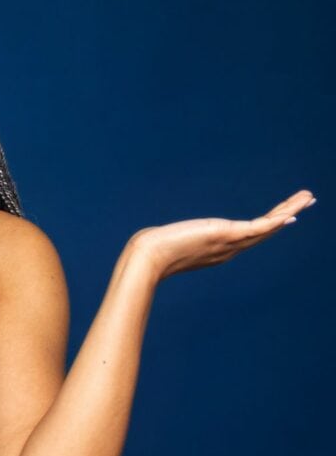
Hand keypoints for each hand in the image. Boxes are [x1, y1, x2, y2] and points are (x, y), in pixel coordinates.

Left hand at [130, 189, 316, 281]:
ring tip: (308, 198)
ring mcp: (229, 243)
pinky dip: (277, 219)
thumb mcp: (165, 242)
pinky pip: (259, 227)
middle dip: (285, 217)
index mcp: (217, 251)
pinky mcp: (226, 234)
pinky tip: (292, 212)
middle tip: (305, 204)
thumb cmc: (149, 251)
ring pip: (267, 227)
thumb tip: (149, 237)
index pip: (248, 237)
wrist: (147, 258)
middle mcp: (228, 250)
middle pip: (264, 232)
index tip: (281, 218)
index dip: (267, 227)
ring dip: (289, 211)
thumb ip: (166, 240)